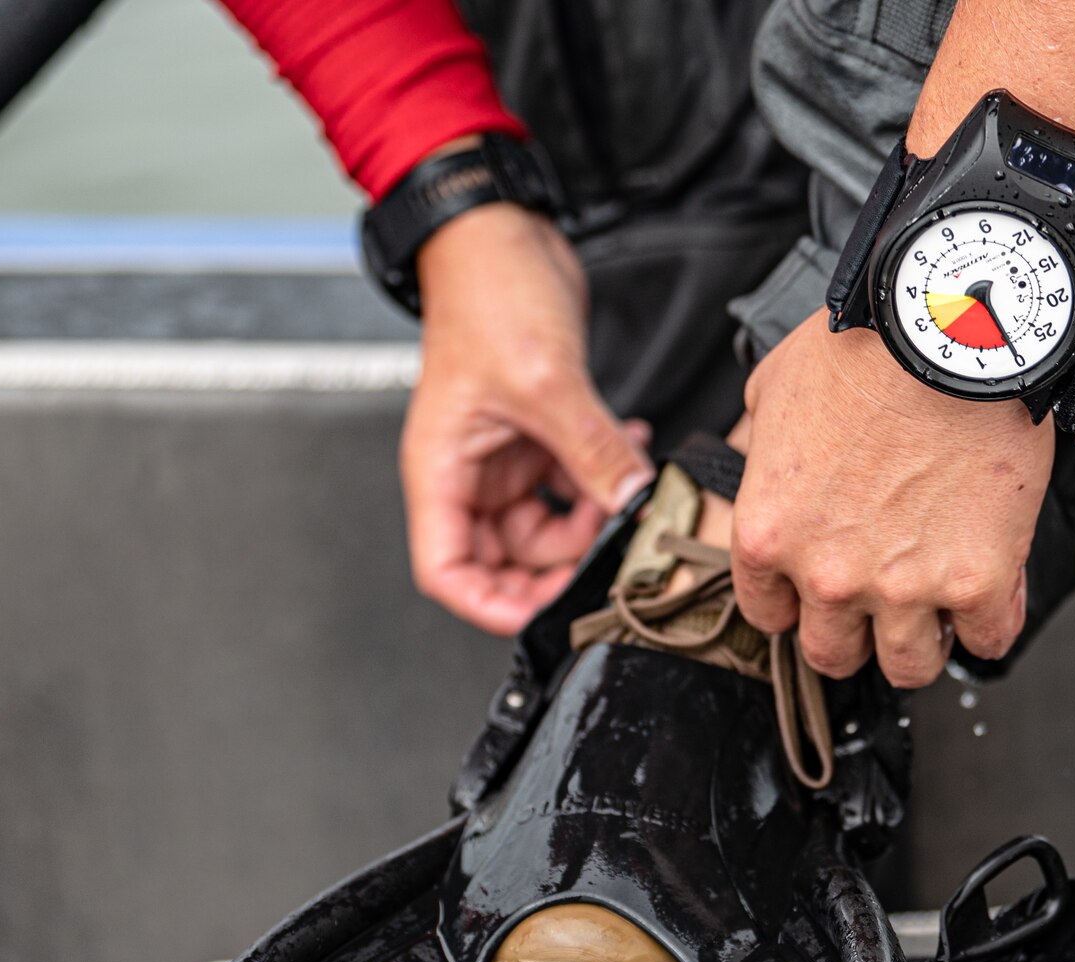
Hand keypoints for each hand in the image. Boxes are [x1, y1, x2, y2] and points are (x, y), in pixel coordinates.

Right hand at [402, 201, 653, 634]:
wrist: (499, 233)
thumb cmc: (486, 294)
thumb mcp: (544, 381)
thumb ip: (591, 451)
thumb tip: (631, 503)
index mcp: (441, 470)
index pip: (447, 570)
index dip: (489, 605)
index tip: (542, 614)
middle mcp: (469, 472)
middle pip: (506, 560)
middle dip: (560, 563)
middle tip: (609, 550)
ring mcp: (507, 455)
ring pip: (550, 525)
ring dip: (594, 516)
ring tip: (627, 477)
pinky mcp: (541, 433)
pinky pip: (575, 481)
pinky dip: (607, 473)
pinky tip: (633, 442)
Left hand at [729, 311, 1050, 687]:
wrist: (951, 328)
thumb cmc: (867, 345)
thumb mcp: (775, 387)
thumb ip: (764, 445)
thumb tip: (769, 455)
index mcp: (769, 533)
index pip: (769, 615)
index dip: (799, 602)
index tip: (820, 588)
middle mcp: (828, 574)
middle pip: (834, 655)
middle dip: (856, 631)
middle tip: (882, 597)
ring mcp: (904, 586)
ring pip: (909, 668)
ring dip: (922, 642)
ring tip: (937, 606)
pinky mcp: (977, 580)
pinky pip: (990, 640)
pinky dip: (992, 622)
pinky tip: (991, 593)